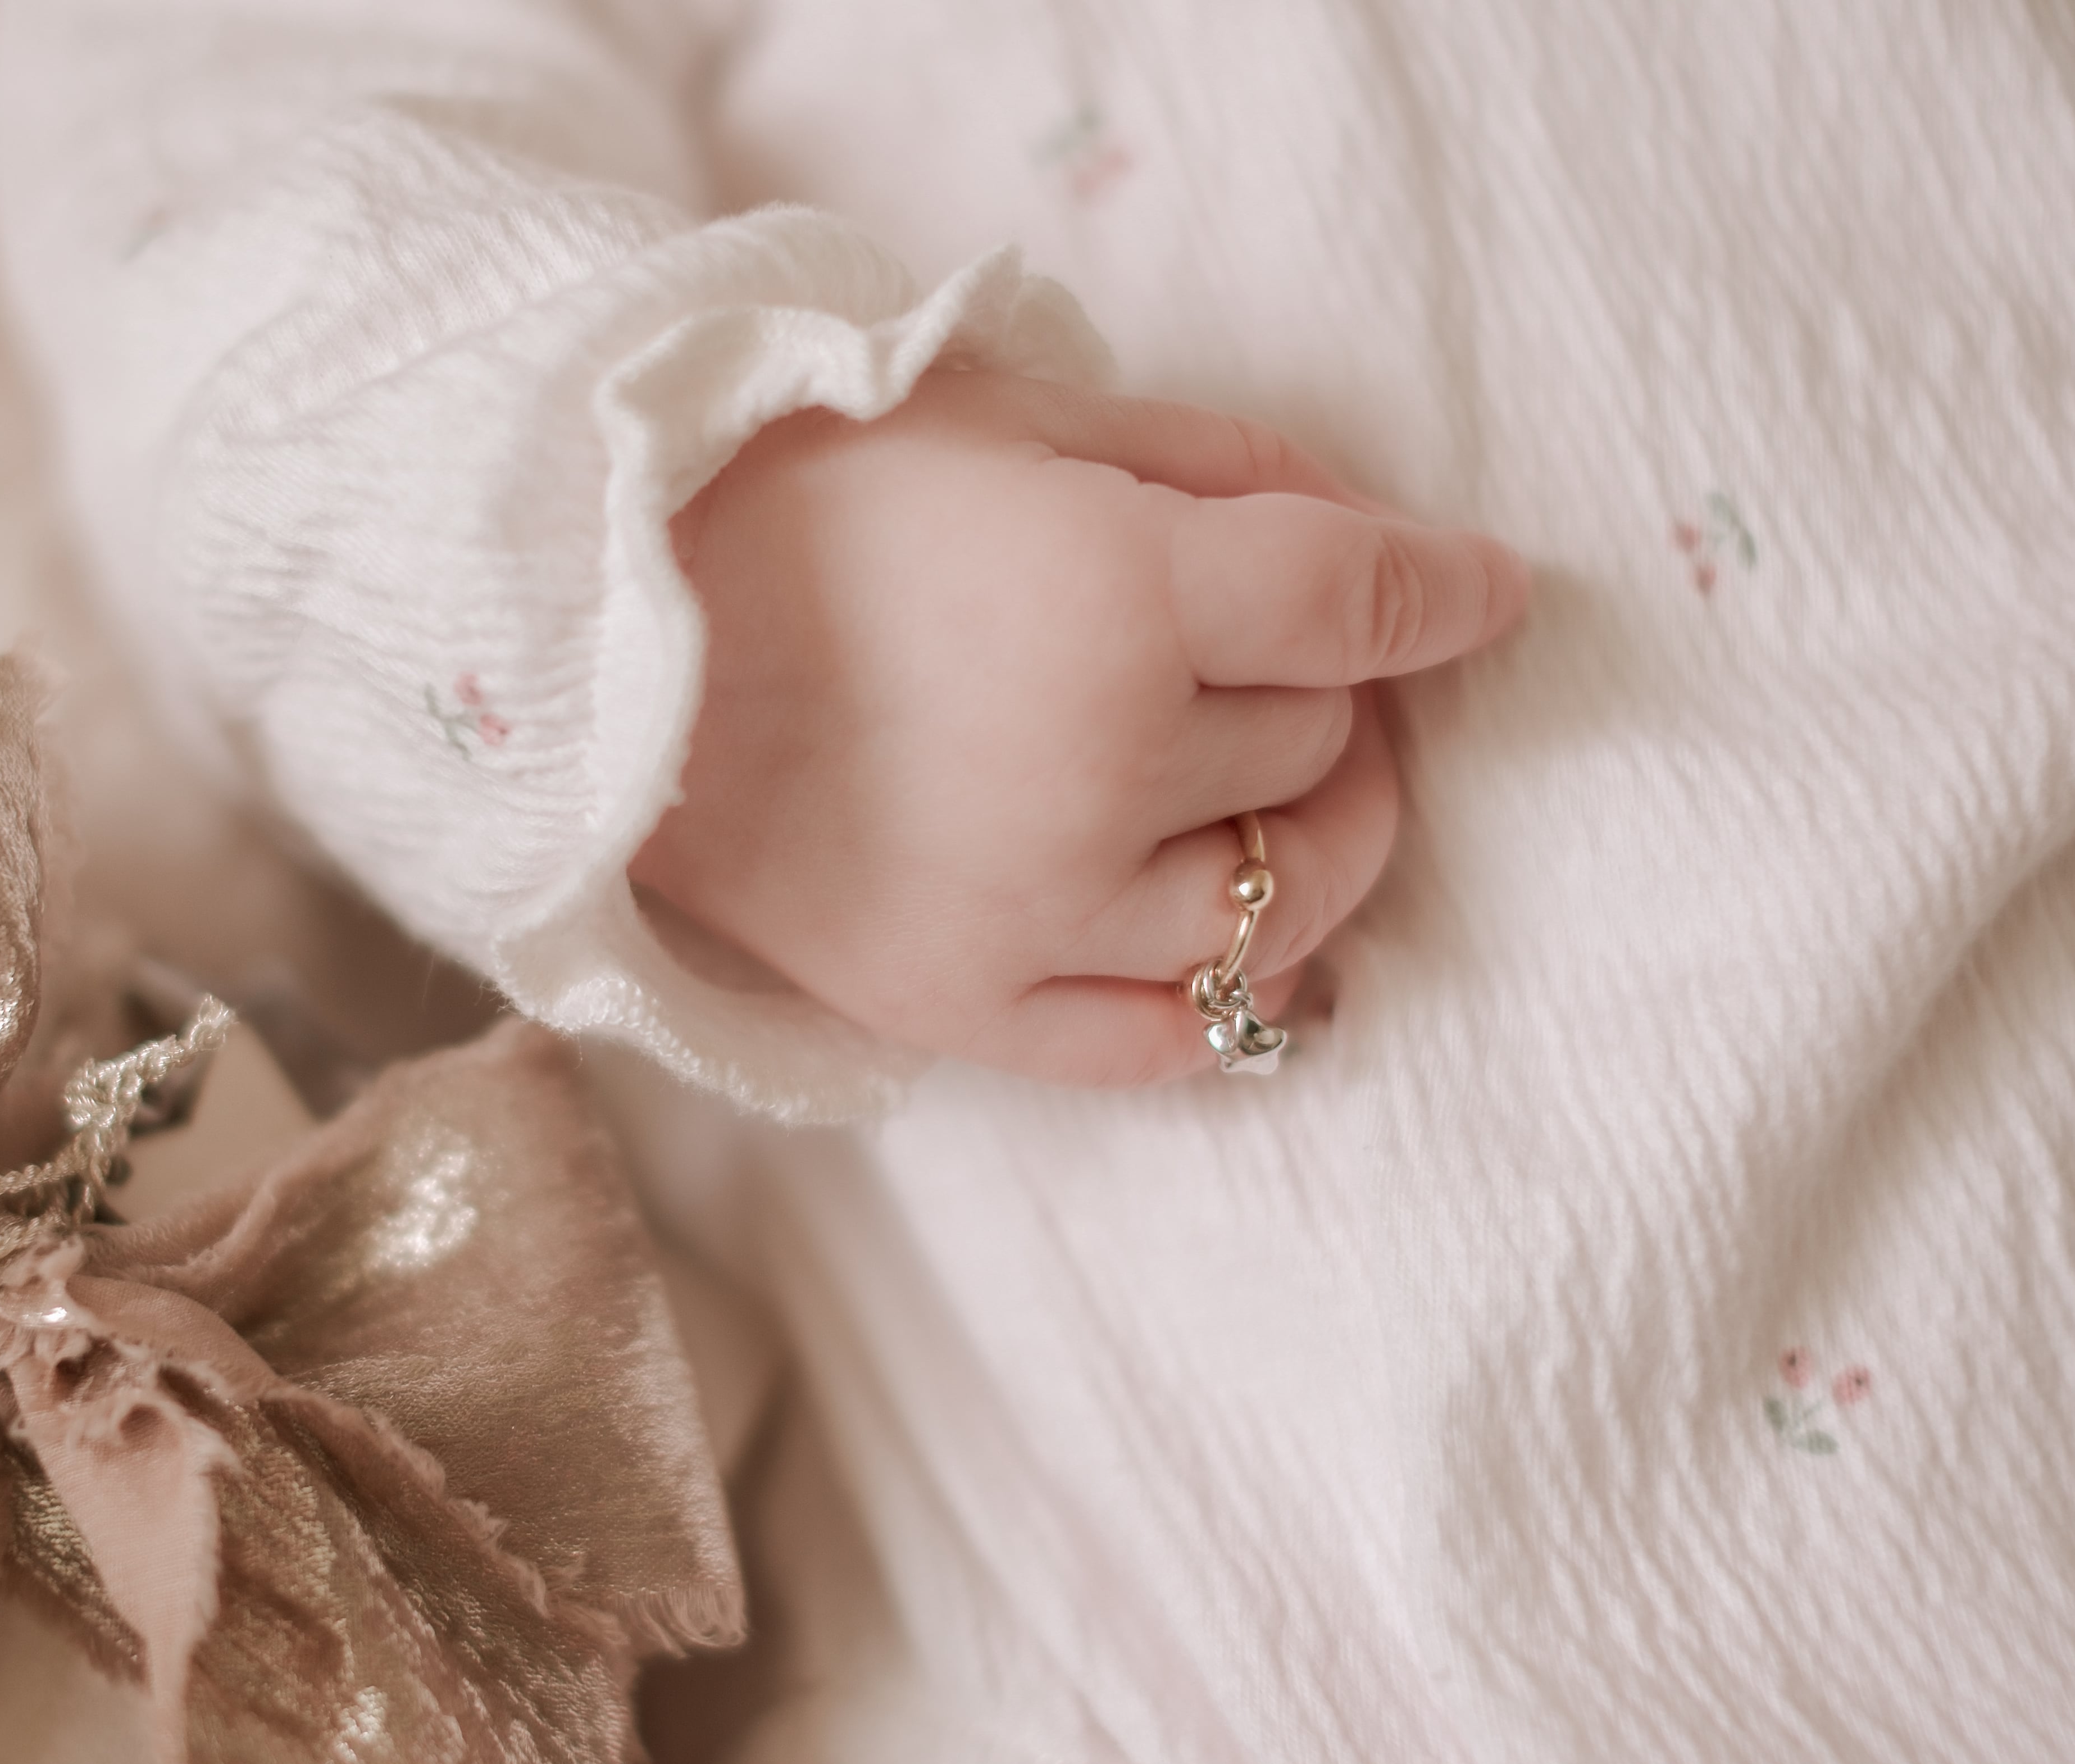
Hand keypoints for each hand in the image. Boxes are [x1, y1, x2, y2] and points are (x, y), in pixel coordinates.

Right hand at [632, 370, 1526, 1085]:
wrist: (593, 633)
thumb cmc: (795, 490)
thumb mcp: (1012, 413)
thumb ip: (1214, 465)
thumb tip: (1371, 534)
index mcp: (1121, 601)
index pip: (1363, 605)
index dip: (1446, 589)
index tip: (1481, 590)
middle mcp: (1100, 774)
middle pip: (1318, 744)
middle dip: (1325, 686)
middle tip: (1286, 654)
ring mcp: (1033, 910)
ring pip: (1277, 897)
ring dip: (1317, 837)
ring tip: (1293, 794)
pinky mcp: (962, 1003)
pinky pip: (1165, 1039)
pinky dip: (1234, 994)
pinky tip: (1247, 942)